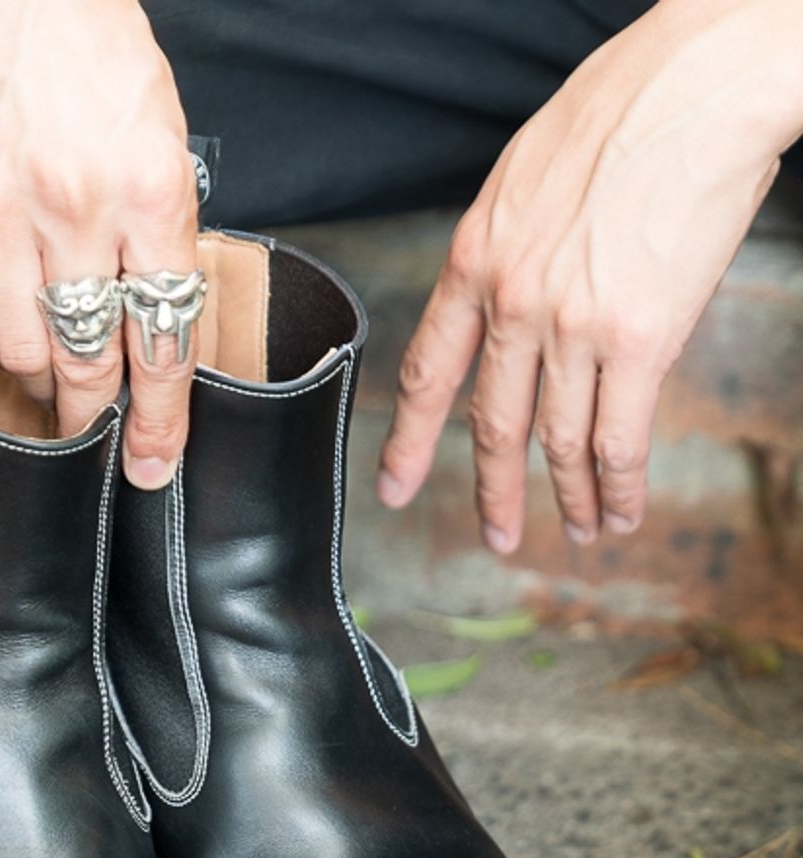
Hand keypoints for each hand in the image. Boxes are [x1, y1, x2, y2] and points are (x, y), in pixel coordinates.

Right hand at [0, 0, 197, 487]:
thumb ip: (160, 247)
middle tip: (97, 428)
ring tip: (55, 367)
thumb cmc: (102, 66)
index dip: (160, 419)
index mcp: (150, 194)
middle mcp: (73, 210)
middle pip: (87, 363)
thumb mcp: (166, 151)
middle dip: (95, 414)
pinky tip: (13, 322)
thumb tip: (151, 340)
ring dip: (43, 377)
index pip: (161, 341)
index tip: (155, 462)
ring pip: (21, 354)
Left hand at [378, 0, 802, 550]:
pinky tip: (620, 511)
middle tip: (496, 536)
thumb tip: (514, 303)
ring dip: (568, 500)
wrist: (699, 83)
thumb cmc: (623, 110)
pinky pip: (618, 438)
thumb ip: (508, 253)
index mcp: (475, 261)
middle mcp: (513, 305)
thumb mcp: (524, 178)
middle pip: (493, 425)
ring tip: (577, 532)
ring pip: (559, 442)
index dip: (411, 440)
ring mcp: (572, 329)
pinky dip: (619, 486)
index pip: (428, 372)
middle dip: (494, 492)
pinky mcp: (640, 341)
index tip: (396, 485)